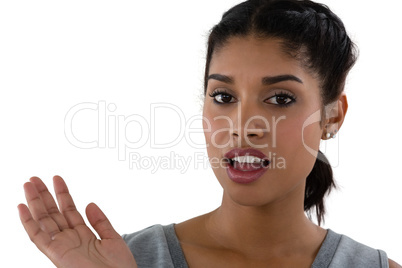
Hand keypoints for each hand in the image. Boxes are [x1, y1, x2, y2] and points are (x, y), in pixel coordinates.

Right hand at [18, 175, 136, 267]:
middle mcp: (70, 239)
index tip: (57, 179)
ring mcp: (62, 246)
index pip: (69, 210)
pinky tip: (22, 207)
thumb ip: (100, 222)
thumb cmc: (119, 267)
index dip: (62, 194)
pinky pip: (38, 237)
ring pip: (43, 220)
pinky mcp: (56, 254)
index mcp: (83, 235)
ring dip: (34, 202)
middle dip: (44, 195)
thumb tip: (89, 203)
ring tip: (28, 183)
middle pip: (53, 213)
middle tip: (35, 178)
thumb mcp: (112, 239)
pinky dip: (28, 222)